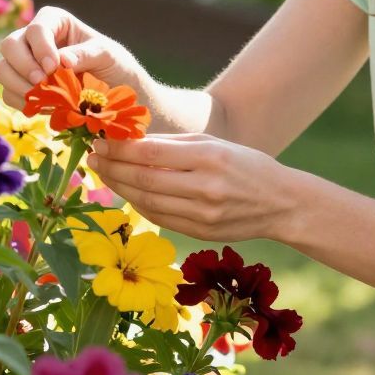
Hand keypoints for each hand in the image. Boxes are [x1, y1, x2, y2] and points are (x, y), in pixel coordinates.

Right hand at [0, 5, 146, 108]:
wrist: (115, 93)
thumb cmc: (113, 65)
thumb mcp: (108, 55)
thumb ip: (87, 53)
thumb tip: (63, 59)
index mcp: (54, 21)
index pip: (36, 28)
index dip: (41, 48)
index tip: (54, 67)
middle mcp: (34, 39)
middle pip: (9, 45)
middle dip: (24, 66)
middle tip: (43, 84)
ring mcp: (25, 63)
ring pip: (2, 69)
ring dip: (19, 86)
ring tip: (43, 98)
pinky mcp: (22, 87)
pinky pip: (8, 93)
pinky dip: (22, 102)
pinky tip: (44, 107)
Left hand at [85, 133, 302, 243]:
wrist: (282, 204)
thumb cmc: (246, 165)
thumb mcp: (215, 143)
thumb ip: (174, 144)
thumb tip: (130, 142)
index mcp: (210, 157)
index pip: (151, 153)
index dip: (119, 149)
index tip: (100, 141)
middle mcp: (205, 187)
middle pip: (144, 179)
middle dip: (112, 168)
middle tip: (92, 157)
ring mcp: (203, 215)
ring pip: (147, 202)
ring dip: (119, 187)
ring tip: (104, 173)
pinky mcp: (201, 234)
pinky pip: (160, 218)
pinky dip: (139, 205)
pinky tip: (127, 192)